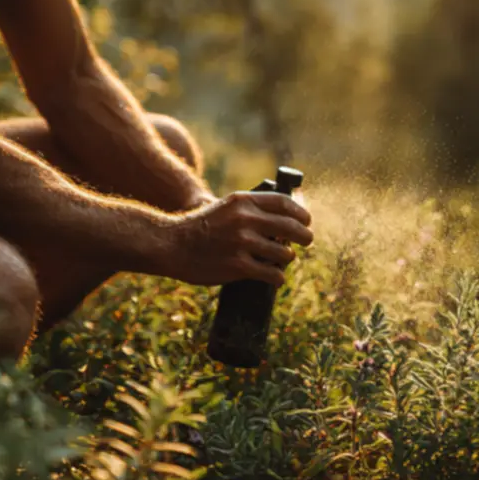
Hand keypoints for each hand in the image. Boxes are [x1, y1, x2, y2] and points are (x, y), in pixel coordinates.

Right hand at [159, 191, 313, 285]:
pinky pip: (272, 274)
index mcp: (243, 201)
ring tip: (282, 260)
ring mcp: (242, 243)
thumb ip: (250, 210)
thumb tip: (283, 219)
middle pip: (291, 227)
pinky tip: (276, 278)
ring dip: (287, 258)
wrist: (171, 244)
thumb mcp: (225, 207)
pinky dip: (277, 277)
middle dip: (304, 236)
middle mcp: (245, 219)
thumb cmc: (199, 227)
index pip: (284, 203)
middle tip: (307, 241)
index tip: (306, 220)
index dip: (301, 212)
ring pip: (284, 253)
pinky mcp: (238, 266)